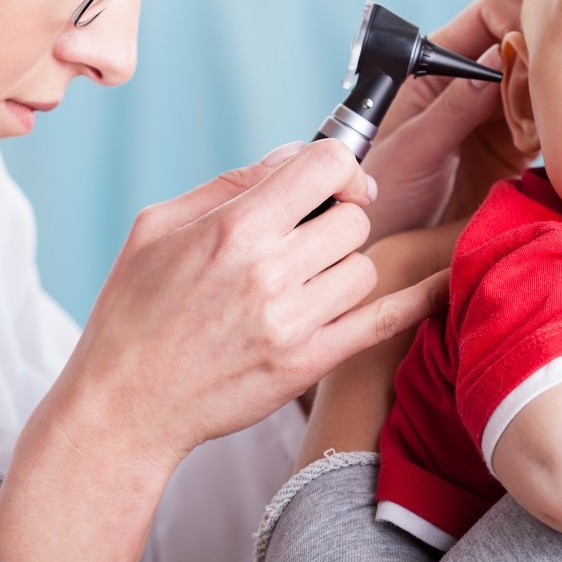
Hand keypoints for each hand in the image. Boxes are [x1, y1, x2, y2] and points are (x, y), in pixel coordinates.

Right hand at [62, 139, 448, 468]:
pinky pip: (385, 320)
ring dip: (345, 264)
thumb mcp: (158, 226)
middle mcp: (270, 272)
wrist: (124, 406)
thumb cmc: (133, 312)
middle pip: (354, 218)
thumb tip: (292, 155)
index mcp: (234, 229)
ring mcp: (295, 322)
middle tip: (311, 233)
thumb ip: (231, 183)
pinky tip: (436, 280)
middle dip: (338, 217)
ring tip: (310, 276)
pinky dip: (416, 298)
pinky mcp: (310, 364)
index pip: (325, 165)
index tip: (328, 178)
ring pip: (365, 266)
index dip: (335, 164)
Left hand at [362, 0, 533, 242]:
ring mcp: (494, 113)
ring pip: (542, 84)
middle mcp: (468, 80)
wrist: (383, 245)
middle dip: (540, 63)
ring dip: (548, 101)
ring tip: (536, 132)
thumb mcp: (412, 149)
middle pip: (524, 44)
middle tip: (540, 100)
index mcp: (434, 63)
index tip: (529, 55)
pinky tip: (544, 150)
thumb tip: (498, 58)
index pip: (489, 14)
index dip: (515, 23)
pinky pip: (548, 125)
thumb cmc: (379, 194)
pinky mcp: (513, 147)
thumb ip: (454, 107)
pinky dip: (555, 132)